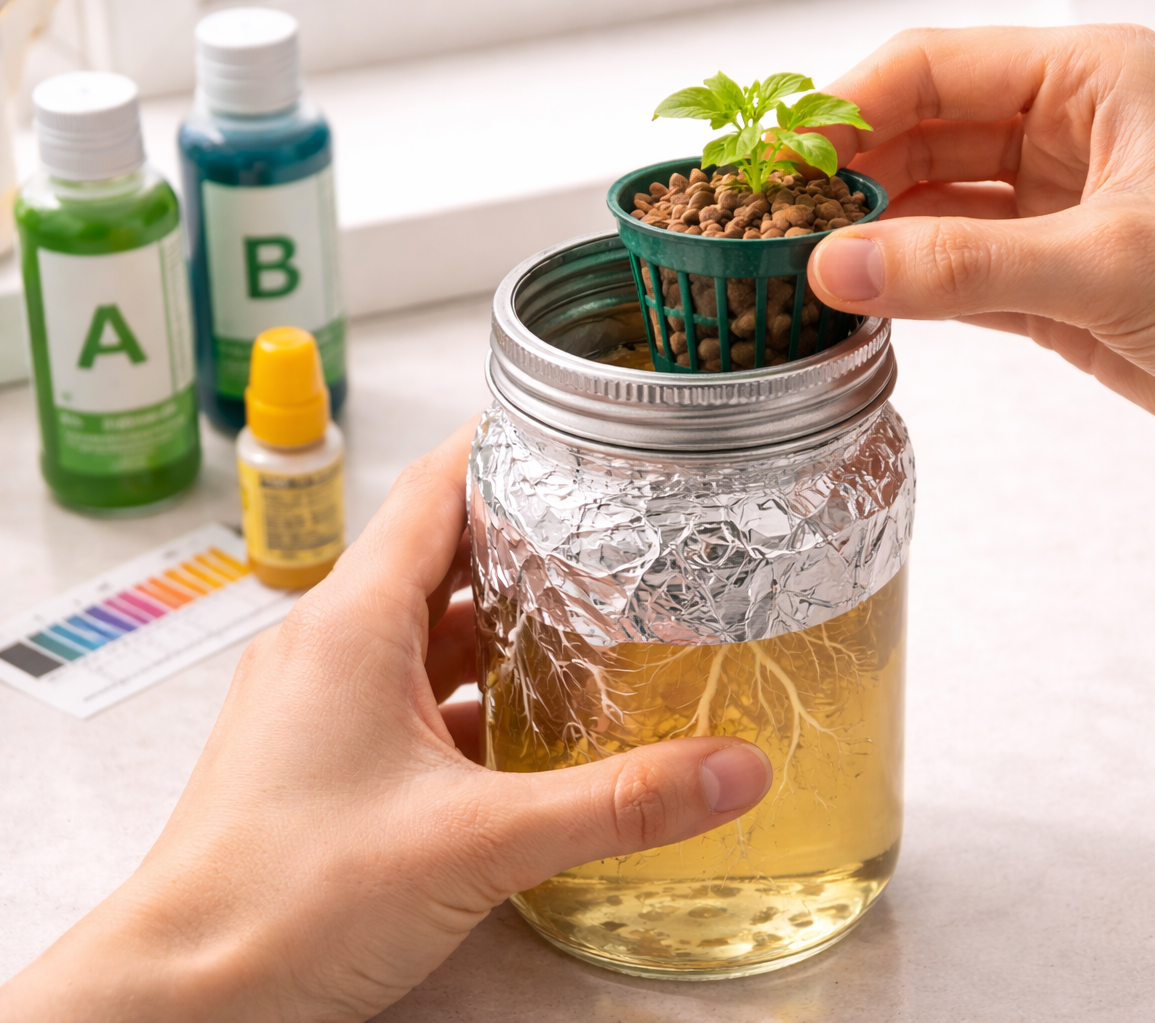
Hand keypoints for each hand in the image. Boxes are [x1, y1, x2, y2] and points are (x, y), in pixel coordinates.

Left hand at [0, 422, 771, 1022]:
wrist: (183, 996)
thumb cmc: (285, 903)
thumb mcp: (480, 843)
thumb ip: (618, 802)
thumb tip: (733, 768)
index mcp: (353, 624)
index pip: (437, 489)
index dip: (506, 446)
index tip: (578, 427)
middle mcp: (331, 647)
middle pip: (443, 554)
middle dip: (532, 539)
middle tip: (621, 527)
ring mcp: (322, 702)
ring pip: (429, 631)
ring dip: (506, 624)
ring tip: (597, 617)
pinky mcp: (326, 756)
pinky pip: (412, 695)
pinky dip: (475, 692)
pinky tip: (534, 723)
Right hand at [810, 26, 1154, 561]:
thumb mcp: (1112, 268)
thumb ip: (964, 267)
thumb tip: (837, 262)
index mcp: (1092, 80)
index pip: (929, 71)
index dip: (840, 113)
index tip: (765, 166)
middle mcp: (1069, 133)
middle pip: (918, 136)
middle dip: (839, 177)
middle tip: (758, 228)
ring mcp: (1060, 213)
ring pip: (930, 208)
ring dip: (865, 237)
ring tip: (788, 271)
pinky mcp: (1059, 287)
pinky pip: (954, 273)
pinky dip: (904, 287)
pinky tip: (854, 303)